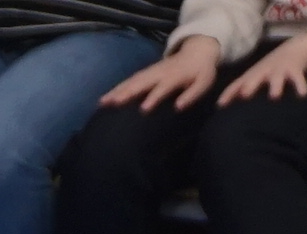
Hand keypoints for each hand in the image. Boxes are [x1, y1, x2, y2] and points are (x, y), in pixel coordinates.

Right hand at [103, 36, 218, 108]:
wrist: (197, 51)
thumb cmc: (201, 72)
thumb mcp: (204, 83)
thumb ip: (192, 94)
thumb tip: (178, 107)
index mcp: (174, 77)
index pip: (163, 88)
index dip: (154, 97)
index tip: (143, 109)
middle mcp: (159, 73)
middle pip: (141, 83)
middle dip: (126, 92)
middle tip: (112, 104)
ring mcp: (150, 72)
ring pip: (131, 81)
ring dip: (116, 91)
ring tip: (102, 102)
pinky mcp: (145, 73)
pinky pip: (129, 80)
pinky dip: (116, 88)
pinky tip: (106, 98)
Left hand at [217, 29, 306, 99]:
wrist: (297, 47)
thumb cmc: (271, 68)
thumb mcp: (255, 76)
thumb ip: (239, 89)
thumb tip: (219, 105)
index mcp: (253, 74)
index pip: (238, 84)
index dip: (229, 93)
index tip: (220, 105)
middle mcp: (265, 71)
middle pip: (256, 78)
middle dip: (250, 86)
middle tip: (244, 95)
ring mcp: (280, 69)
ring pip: (277, 78)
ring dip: (276, 86)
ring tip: (274, 96)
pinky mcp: (295, 68)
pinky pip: (298, 79)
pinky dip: (301, 86)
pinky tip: (303, 96)